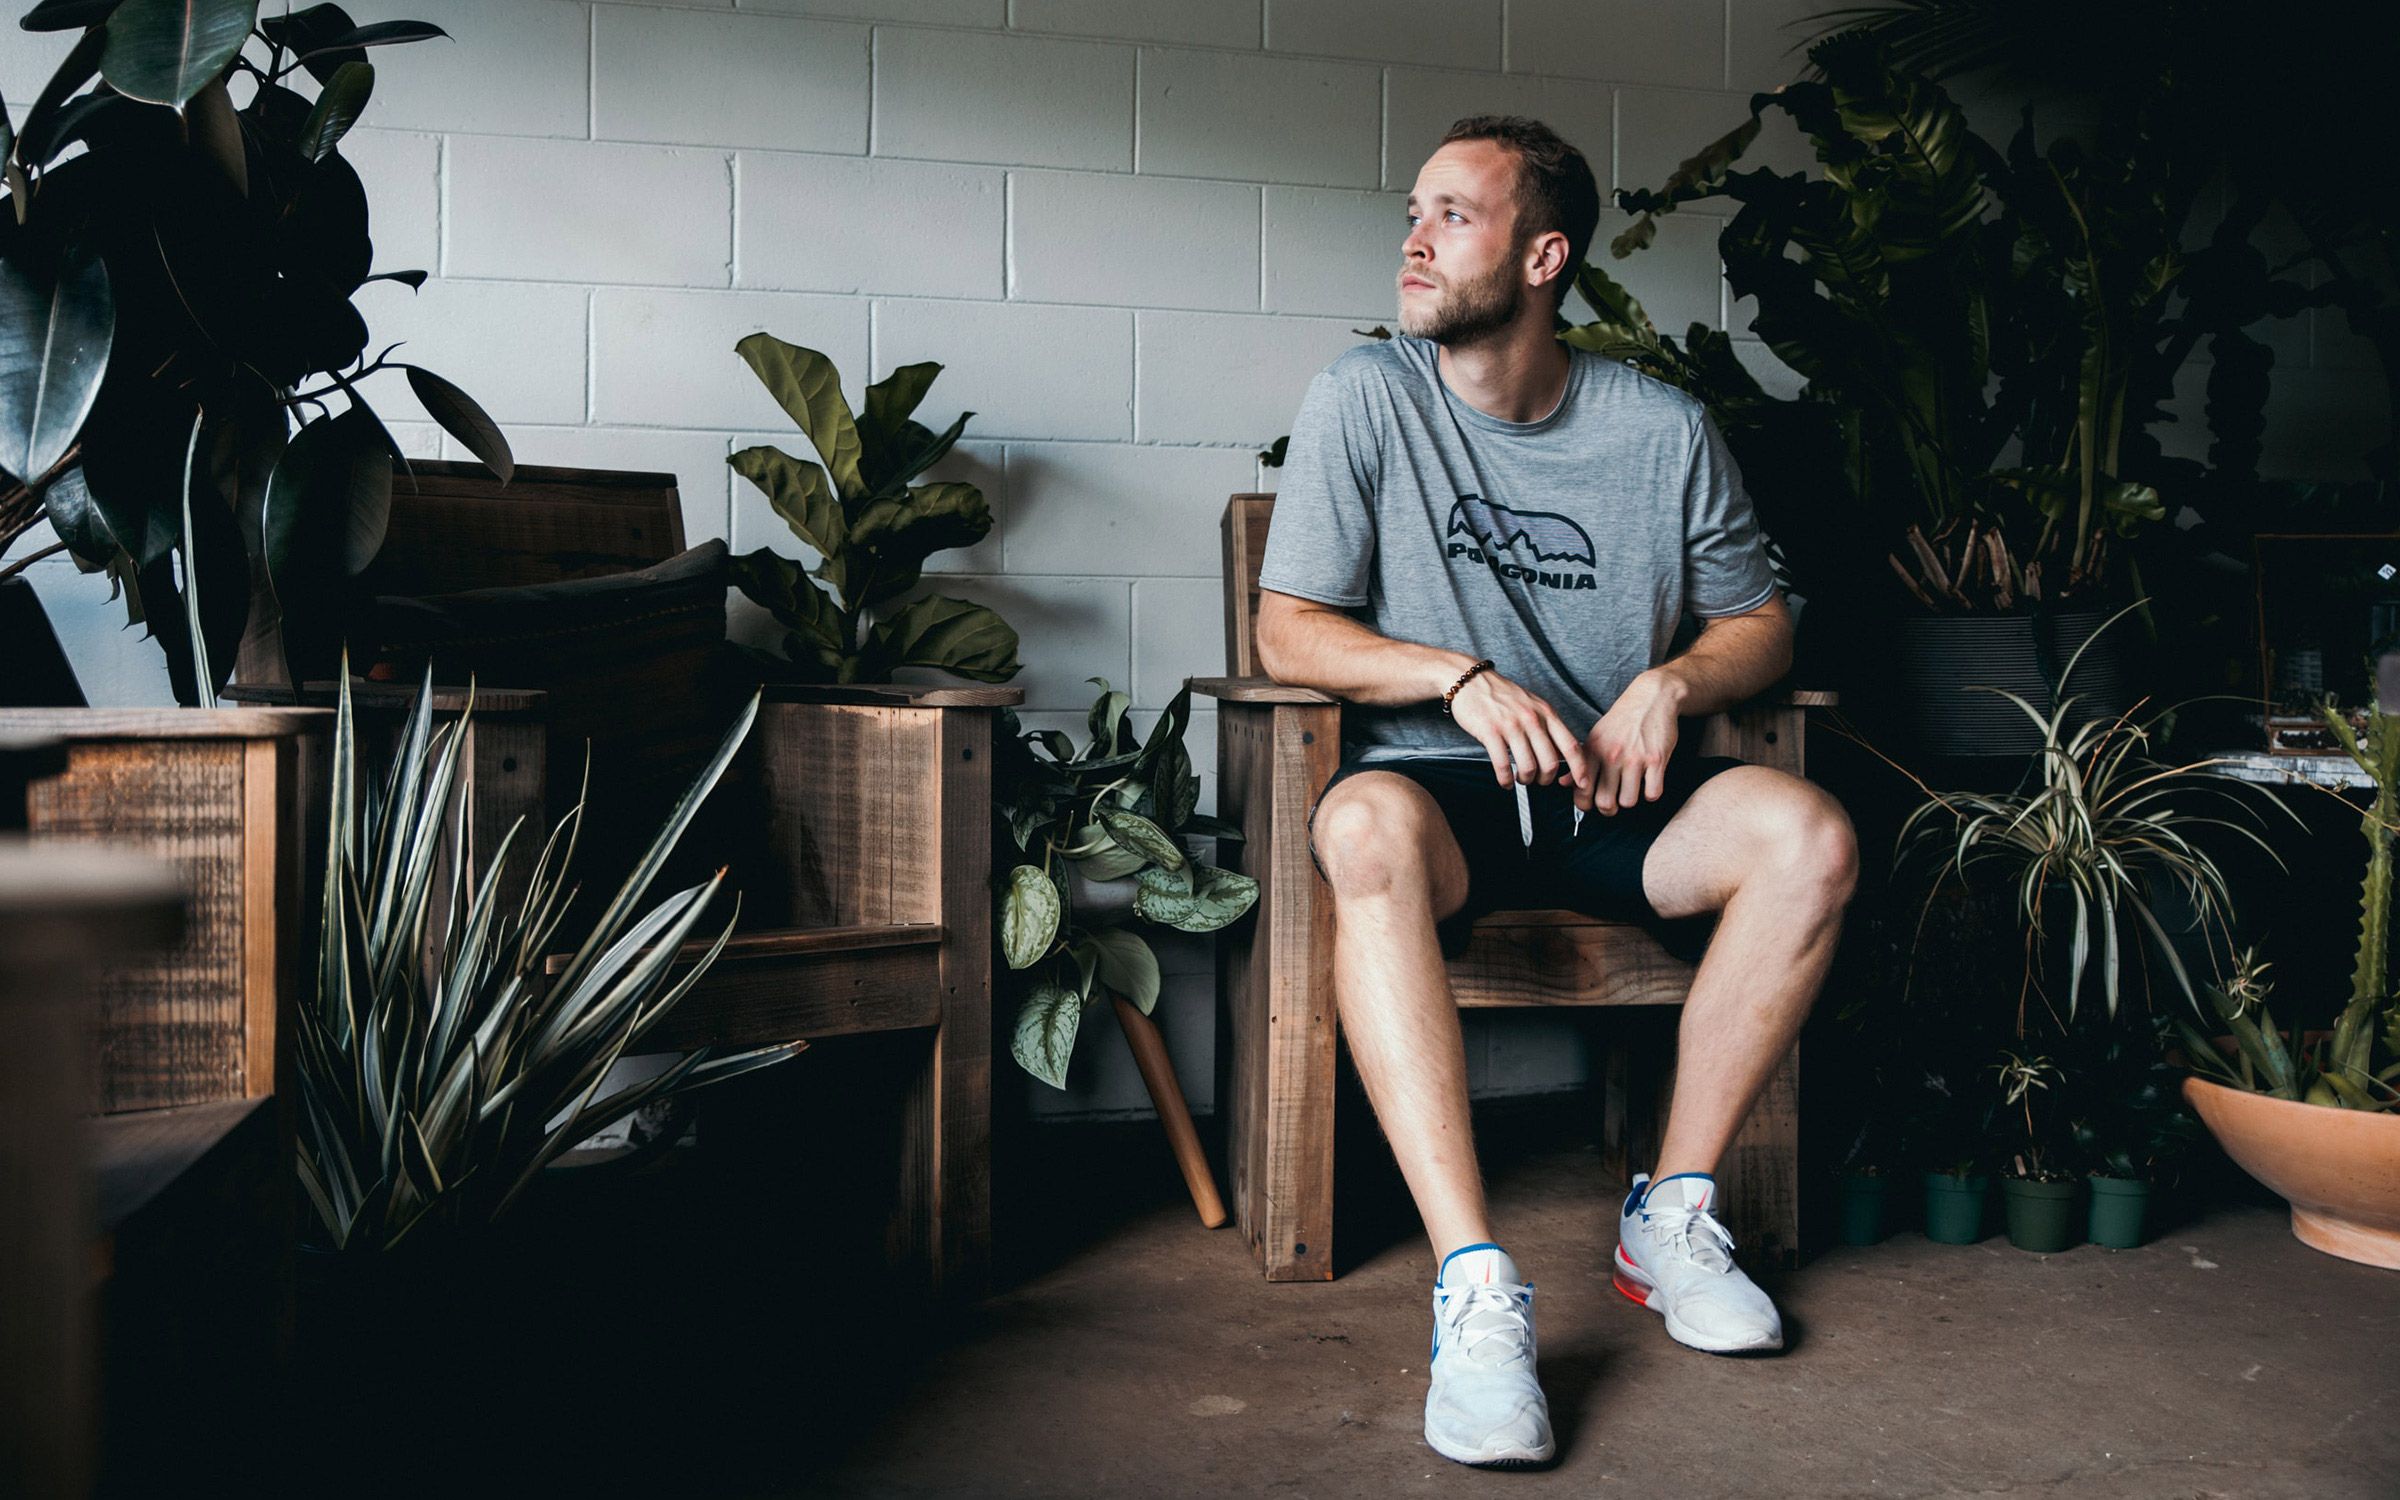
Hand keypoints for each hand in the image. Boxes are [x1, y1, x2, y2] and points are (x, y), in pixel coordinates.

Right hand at [1450, 668, 1592, 791]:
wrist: (1471, 680)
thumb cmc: (1502, 695)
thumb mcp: (1534, 705)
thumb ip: (1549, 727)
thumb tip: (1563, 754)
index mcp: (1546, 713)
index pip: (1571, 746)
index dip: (1580, 769)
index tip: (1582, 783)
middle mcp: (1532, 719)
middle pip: (1550, 763)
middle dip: (1545, 779)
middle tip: (1537, 780)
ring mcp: (1511, 725)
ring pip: (1528, 767)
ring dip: (1525, 780)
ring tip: (1520, 778)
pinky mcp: (1490, 732)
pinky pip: (1503, 765)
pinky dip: (1505, 779)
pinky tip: (1505, 780)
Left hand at [1580, 671, 1683, 814]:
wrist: (1651, 697)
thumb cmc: (1623, 719)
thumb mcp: (1596, 736)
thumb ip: (1581, 761)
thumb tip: (1563, 783)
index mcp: (1594, 750)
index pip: (1582, 789)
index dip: (1584, 804)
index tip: (1590, 804)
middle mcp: (1611, 755)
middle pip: (1605, 802)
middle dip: (1608, 810)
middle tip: (1612, 805)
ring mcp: (1635, 758)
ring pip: (1628, 801)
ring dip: (1630, 800)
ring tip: (1630, 790)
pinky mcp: (1656, 760)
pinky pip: (1652, 793)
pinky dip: (1651, 794)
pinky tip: (1648, 784)